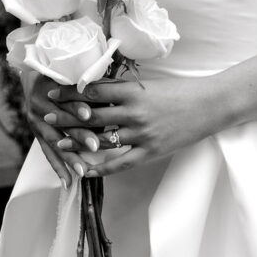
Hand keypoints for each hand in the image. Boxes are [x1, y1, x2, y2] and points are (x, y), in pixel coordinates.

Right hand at [24, 70, 98, 184]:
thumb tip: (113, 99)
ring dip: (69, 157)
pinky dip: (58, 167)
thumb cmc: (64, 76)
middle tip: (94, 146)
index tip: (88, 114)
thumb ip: (90, 88)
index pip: (64, 98)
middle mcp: (40, 105)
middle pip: (61, 123)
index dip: (76, 106)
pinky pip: (47, 153)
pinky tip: (67, 182)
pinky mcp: (36, 134)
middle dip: (78, 135)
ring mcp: (36, 121)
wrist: (34, 77)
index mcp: (50, 88)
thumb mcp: (74, 77)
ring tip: (82, 171)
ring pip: (54, 142)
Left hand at [43, 75, 223, 175]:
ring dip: (77, 141)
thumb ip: (126, 90)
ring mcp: (141, 134)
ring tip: (59, 142)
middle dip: (66, 116)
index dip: (70, 93)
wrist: (210, 106)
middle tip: (46, 116)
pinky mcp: (150, 151)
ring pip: (101, 139)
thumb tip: (99, 89)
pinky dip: (100, 167)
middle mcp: (133, 112)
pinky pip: (120, 162)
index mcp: (133, 92)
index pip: (93, 91)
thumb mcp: (151, 85)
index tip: (54, 93)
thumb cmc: (182, 92)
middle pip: (91, 116)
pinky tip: (86, 171)